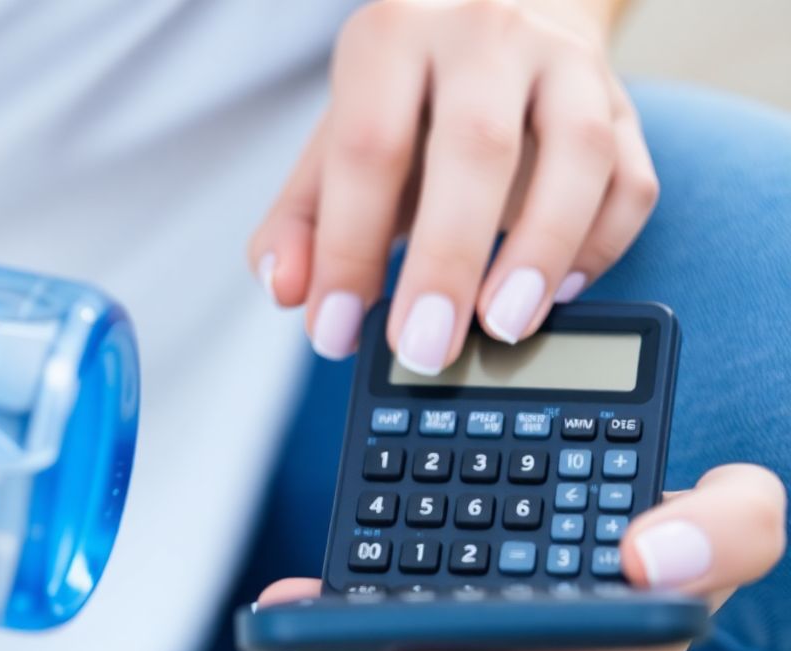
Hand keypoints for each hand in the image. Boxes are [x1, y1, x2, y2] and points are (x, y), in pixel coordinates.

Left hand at [249, 0, 658, 369]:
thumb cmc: (407, 99)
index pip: (368, 149)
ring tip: (503, 326)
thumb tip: (288, 291)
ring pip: (578, 155)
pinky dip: (599, 246)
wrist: (499, 11)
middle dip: (447, 261)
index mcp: (393, 37)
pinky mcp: (623, 103)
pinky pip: (631, 179)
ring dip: (542, 253)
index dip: (348, 250)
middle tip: (424, 347)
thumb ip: (302, 219)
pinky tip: (556, 294)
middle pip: (476, 146)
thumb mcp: (336, 144)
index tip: (336, 331)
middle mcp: (483, 34)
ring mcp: (565, 62)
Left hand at [260, 464, 786, 650]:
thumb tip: (647, 557)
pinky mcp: (460, 601)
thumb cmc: (694, 525)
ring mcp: (503, 631)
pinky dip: (346, 613)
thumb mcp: (740, 517)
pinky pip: (402, 619)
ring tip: (289, 638)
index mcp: (619, 645)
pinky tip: (296, 600)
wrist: (659, 500)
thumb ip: (726, 531)